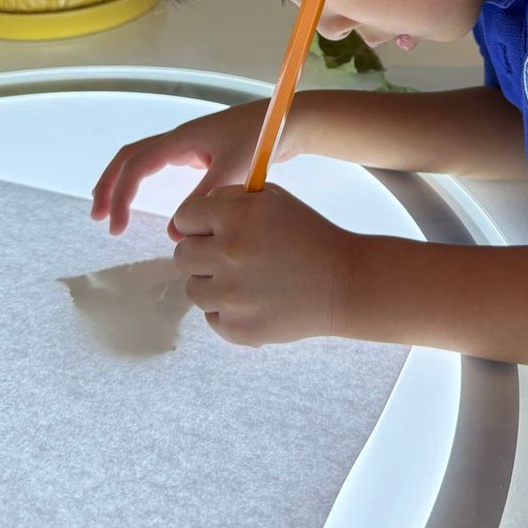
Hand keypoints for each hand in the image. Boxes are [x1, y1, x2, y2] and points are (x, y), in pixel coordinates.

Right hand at [90, 98, 306, 235]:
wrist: (292, 120)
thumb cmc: (265, 138)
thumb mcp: (234, 171)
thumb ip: (204, 200)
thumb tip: (174, 234)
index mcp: (182, 139)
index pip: (136, 165)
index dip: (121, 196)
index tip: (116, 227)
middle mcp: (180, 139)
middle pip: (129, 157)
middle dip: (109, 185)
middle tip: (98, 217)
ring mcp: (189, 144)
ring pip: (142, 159)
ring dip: (123, 181)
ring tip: (111, 209)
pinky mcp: (202, 152)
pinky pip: (160, 164)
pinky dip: (145, 180)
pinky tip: (148, 199)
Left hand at [171, 183, 355, 346]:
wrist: (344, 283)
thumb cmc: (306, 235)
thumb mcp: (272, 199)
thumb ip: (228, 200)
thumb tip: (188, 220)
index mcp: (238, 216)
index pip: (184, 218)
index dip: (197, 224)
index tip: (210, 231)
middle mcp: (230, 254)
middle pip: (183, 255)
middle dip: (202, 254)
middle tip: (230, 257)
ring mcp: (232, 295)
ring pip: (194, 288)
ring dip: (213, 283)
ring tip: (247, 279)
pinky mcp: (238, 328)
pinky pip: (211, 316)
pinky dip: (229, 311)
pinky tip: (257, 300)